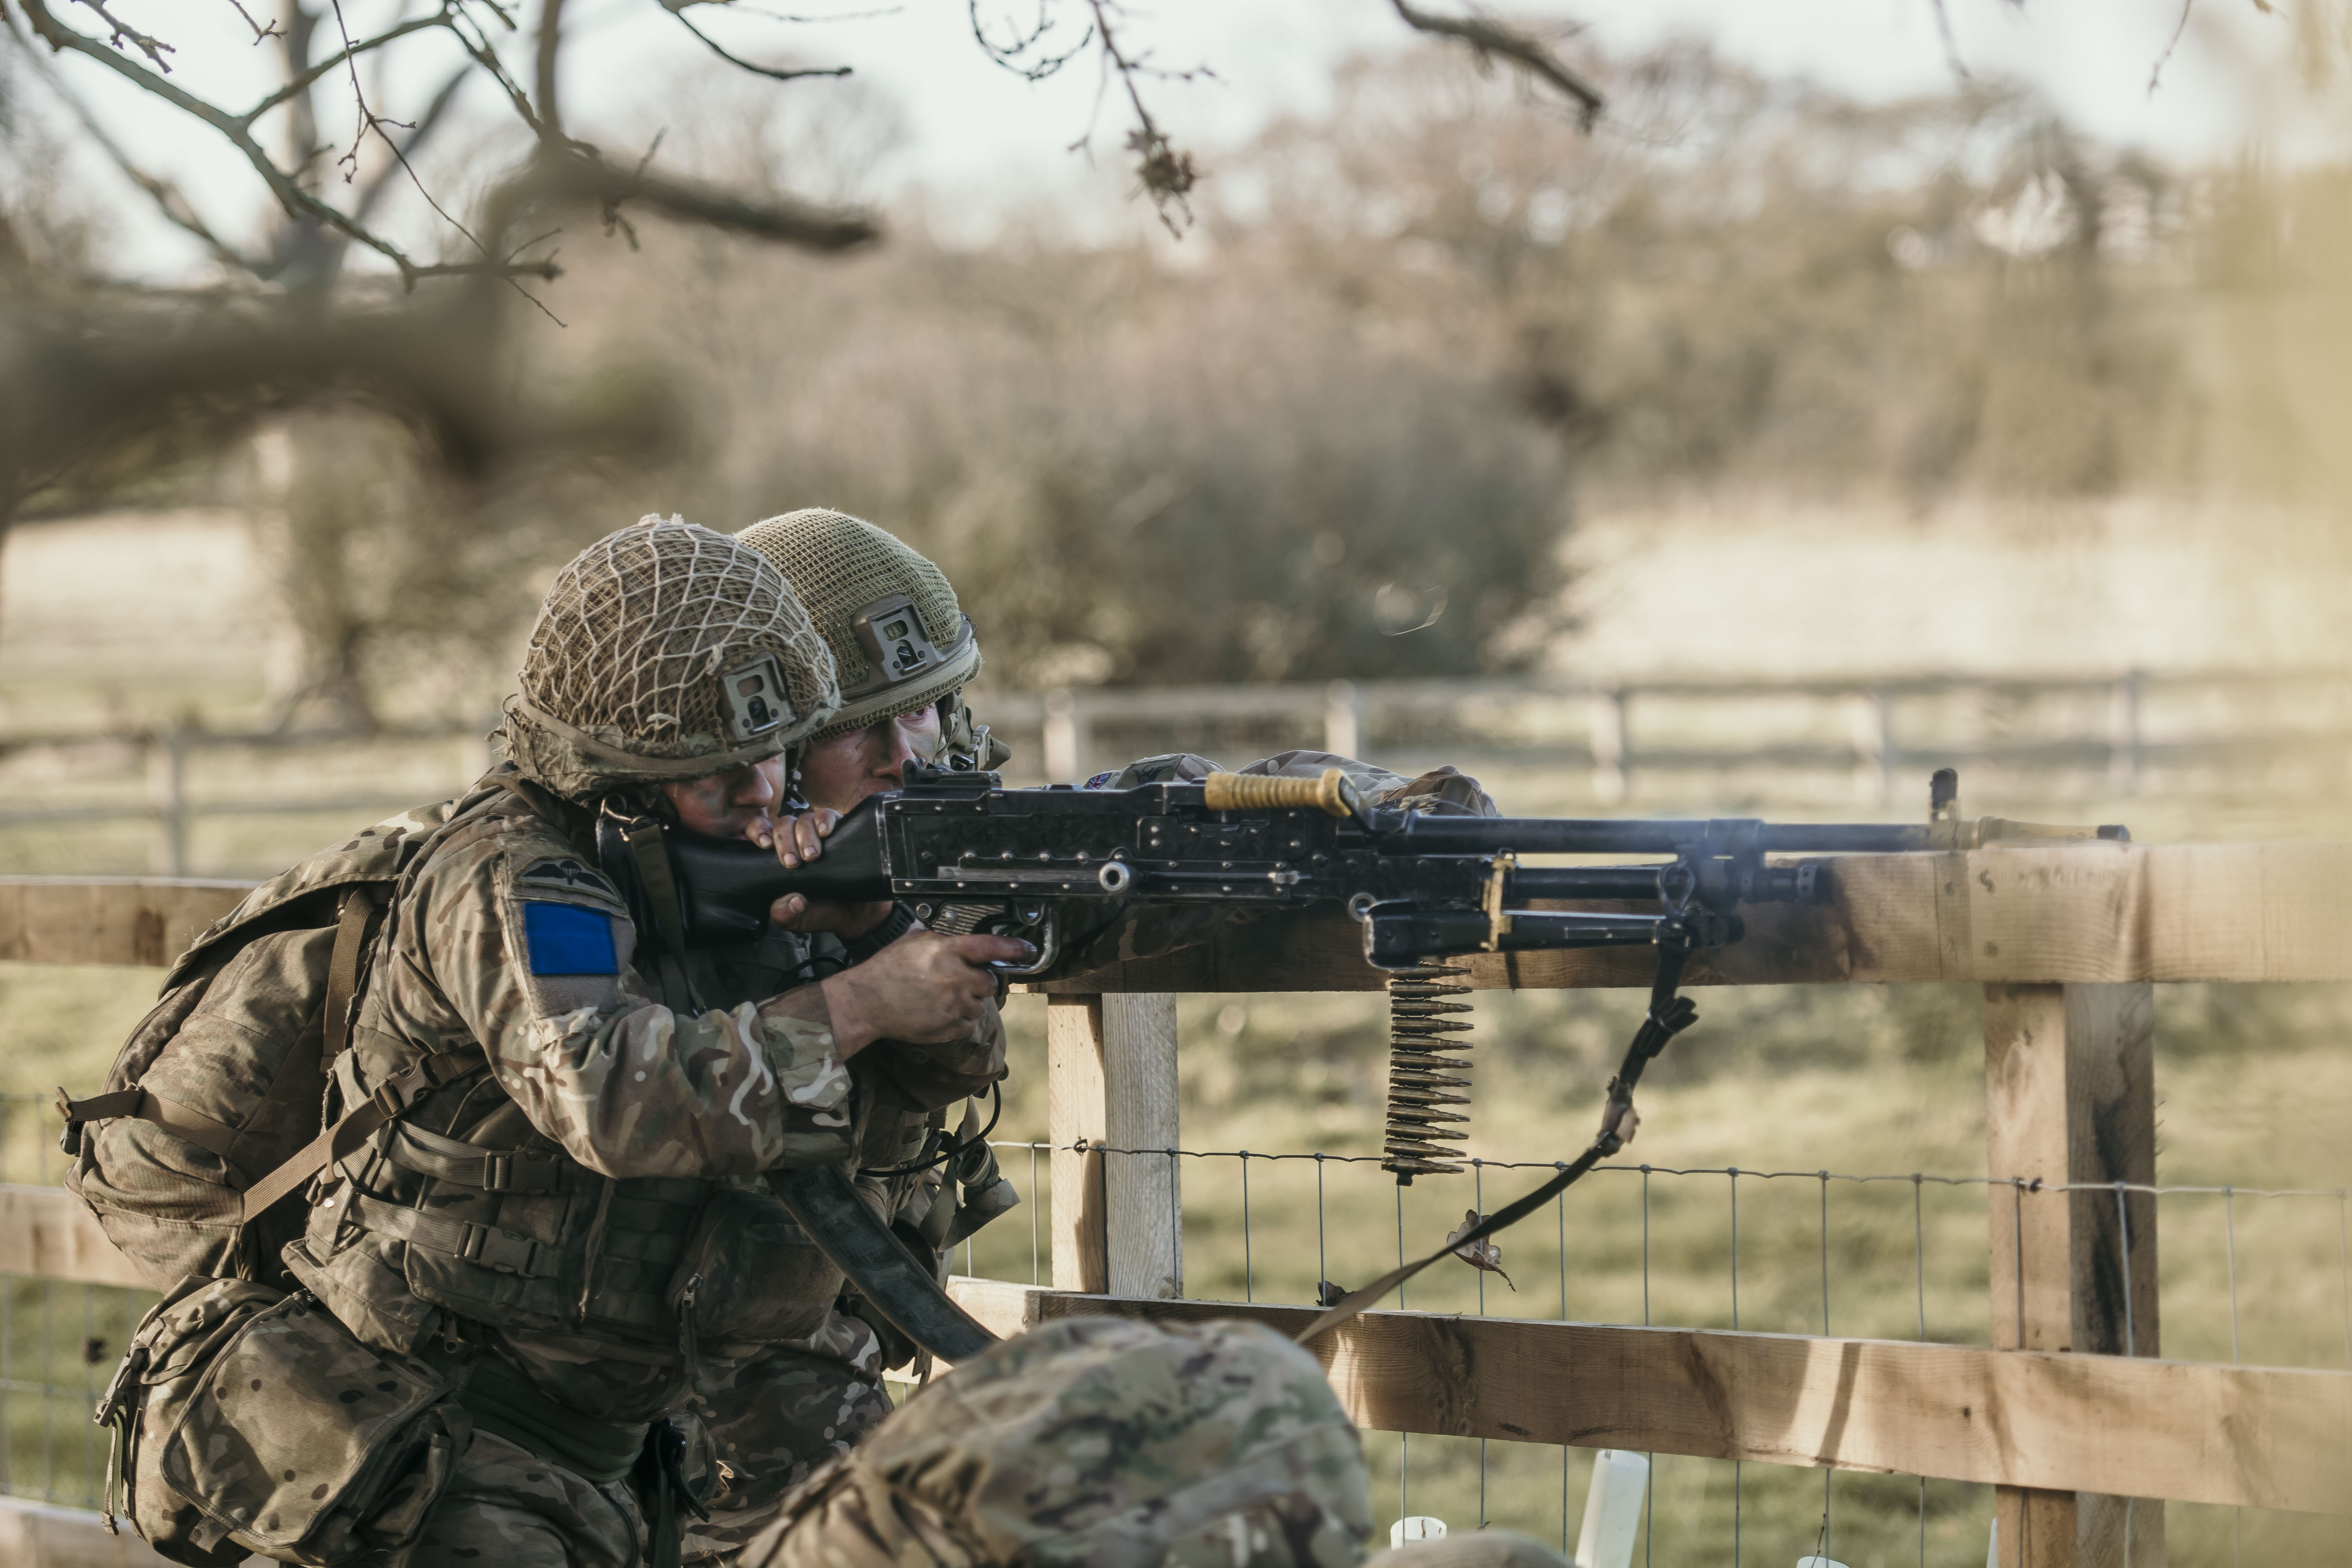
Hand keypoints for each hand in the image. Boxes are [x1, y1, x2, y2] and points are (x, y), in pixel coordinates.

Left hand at [759, 808, 893, 939]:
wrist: (859, 914)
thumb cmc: (824, 912)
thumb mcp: (798, 921)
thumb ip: (785, 915)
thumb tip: (791, 901)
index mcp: (780, 858)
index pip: (761, 833)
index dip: (758, 832)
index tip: (764, 845)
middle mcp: (797, 842)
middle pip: (782, 824)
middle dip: (784, 840)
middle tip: (793, 862)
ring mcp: (818, 836)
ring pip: (804, 818)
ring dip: (804, 834)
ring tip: (812, 855)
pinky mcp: (840, 831)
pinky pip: (828, 815)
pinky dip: (825, 820)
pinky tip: (825, 832)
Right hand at [821, 932, 1033, 1053]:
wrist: (867, 1001)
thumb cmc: (886, 970)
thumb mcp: (912, 942)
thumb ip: (937, 938)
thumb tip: (950, 935)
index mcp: (947, 951)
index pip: (990, 946)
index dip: (1014, 948)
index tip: (1028, 950)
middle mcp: (955, 976)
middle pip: (989, 981)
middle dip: (979, 982)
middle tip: (960, 981)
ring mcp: (954, 1003)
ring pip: (979, 1004)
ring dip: (967, 1002)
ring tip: (942, 998)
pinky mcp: (950, 1026)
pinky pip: (967, 1024)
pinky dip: (957, 1020)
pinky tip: (938, 1012)